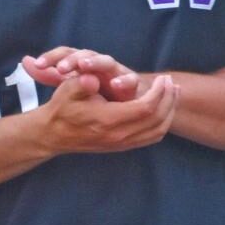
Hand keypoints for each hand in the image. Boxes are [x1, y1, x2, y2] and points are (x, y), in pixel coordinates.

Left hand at [24, 48, 143, 101]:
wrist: (128, 99)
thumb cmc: (98, 89)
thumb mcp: (70, 83)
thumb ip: (50, 74)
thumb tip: (26, 60)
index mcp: (84, 63)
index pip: (66, 54)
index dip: (52, 57)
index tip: (38, 64)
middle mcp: (100, 63)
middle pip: (86, 54)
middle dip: (73, 59)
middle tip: (61, 67)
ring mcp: (117, 72)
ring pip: (107, 62)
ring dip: (95, 62)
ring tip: (84, 65)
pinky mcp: (132, 84)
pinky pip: (130, 80)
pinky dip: (124, 81)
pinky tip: (115, 84)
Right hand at [38, 68, 176, 154]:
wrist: (51, 134)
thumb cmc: (62, 108)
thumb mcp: (66, 91)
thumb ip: (81, 84)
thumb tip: (92, 79)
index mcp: (107, 120)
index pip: (145, 108)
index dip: (159, 92)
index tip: (163, 78)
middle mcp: (117, 136)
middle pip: (157, 120)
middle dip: (169, 99)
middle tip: (171, 82)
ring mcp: (120, 144)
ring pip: (157, 131)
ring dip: (169, 111)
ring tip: (173, 92)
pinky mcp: (121, 146)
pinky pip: (151, 137)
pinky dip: (163, 122)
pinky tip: (164, 107)